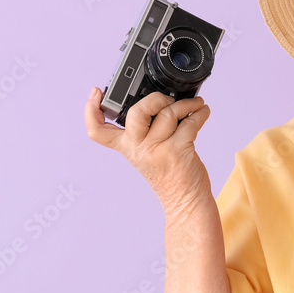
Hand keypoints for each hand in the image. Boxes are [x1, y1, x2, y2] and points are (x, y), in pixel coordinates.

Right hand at [84, 87, 213, 215]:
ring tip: (195, 104)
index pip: (97, 130)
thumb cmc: (169, 173)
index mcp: (126, 147)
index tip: (96, 92)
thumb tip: (160, 100)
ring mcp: (157, 150)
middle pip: (136, 112)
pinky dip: (200, 113)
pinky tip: (202, 111)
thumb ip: (144, 131)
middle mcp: (138, 148)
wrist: (184, 200)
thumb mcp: (146, 154)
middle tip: (168, 100)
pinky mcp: (178, 151)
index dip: (91, 110)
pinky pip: (190, 122)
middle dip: (155, 98)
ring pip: (168, 113)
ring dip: (187, 104)